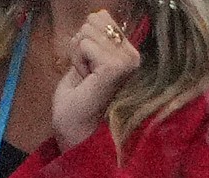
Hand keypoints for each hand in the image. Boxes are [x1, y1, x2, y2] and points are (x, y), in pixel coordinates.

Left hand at [52, 8, 142, 151]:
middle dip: (80, 45)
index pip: (102, 17)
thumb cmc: (77, 104)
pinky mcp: (116, 68)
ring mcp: (127, 62)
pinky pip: (84, 44)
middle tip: (85, 75)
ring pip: (87, 31)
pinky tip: (86, 81)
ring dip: (77, 55)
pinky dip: (77, 61)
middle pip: (94, 20)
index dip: (84, 40)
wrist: (74, 133)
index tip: (88, 68)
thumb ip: (93, 38)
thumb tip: (98, 13)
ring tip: (86, 80)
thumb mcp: (84, 61)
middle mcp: (134, 56)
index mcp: (128, 55)